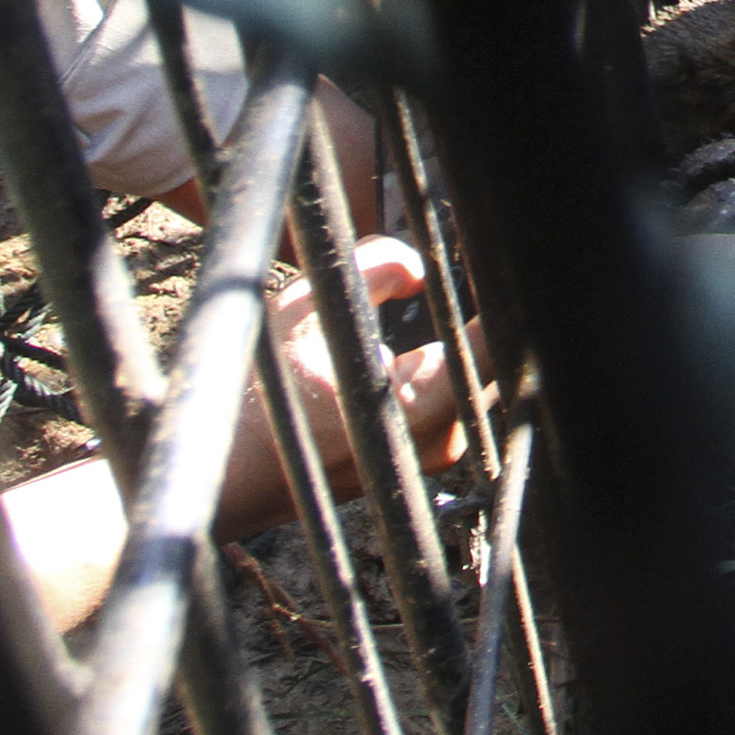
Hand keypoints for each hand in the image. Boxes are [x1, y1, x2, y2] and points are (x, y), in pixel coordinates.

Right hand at [218, 238, 471, 540]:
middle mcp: (441, 439)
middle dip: (490, 314)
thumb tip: (422, 272)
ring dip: (472, 343)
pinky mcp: (424, 461)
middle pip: (493, 360)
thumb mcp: (304, 309)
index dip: (503, 294)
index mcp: (423, 405)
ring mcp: (436, 456)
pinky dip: (456, 367)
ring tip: (469, 294)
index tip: (499, 259)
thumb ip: (375, 267)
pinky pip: (460, 401)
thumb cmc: (262, 398)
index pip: (496, 340)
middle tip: (484, 263)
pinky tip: (444, 333)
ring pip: (477, 381)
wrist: (231, 475)